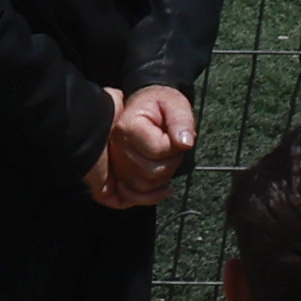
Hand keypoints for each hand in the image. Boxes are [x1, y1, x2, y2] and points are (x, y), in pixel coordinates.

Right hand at [85, 83, 196, 211]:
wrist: (142, 106)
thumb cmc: (158, 103)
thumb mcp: (175, 103)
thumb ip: (182, 120)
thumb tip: (186, 142)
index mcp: (127, 128)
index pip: (158, 151)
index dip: (175, 148)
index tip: (178, 137)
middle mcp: (116, 148)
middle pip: (151, 172)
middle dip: (172, 164)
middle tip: (175, 149)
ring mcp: (115, 163)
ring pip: (143, 186)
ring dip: (163, 178)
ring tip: (167, 159)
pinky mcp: (117, 174)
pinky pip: (130, 196)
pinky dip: (149, 196)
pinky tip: (164, 189)